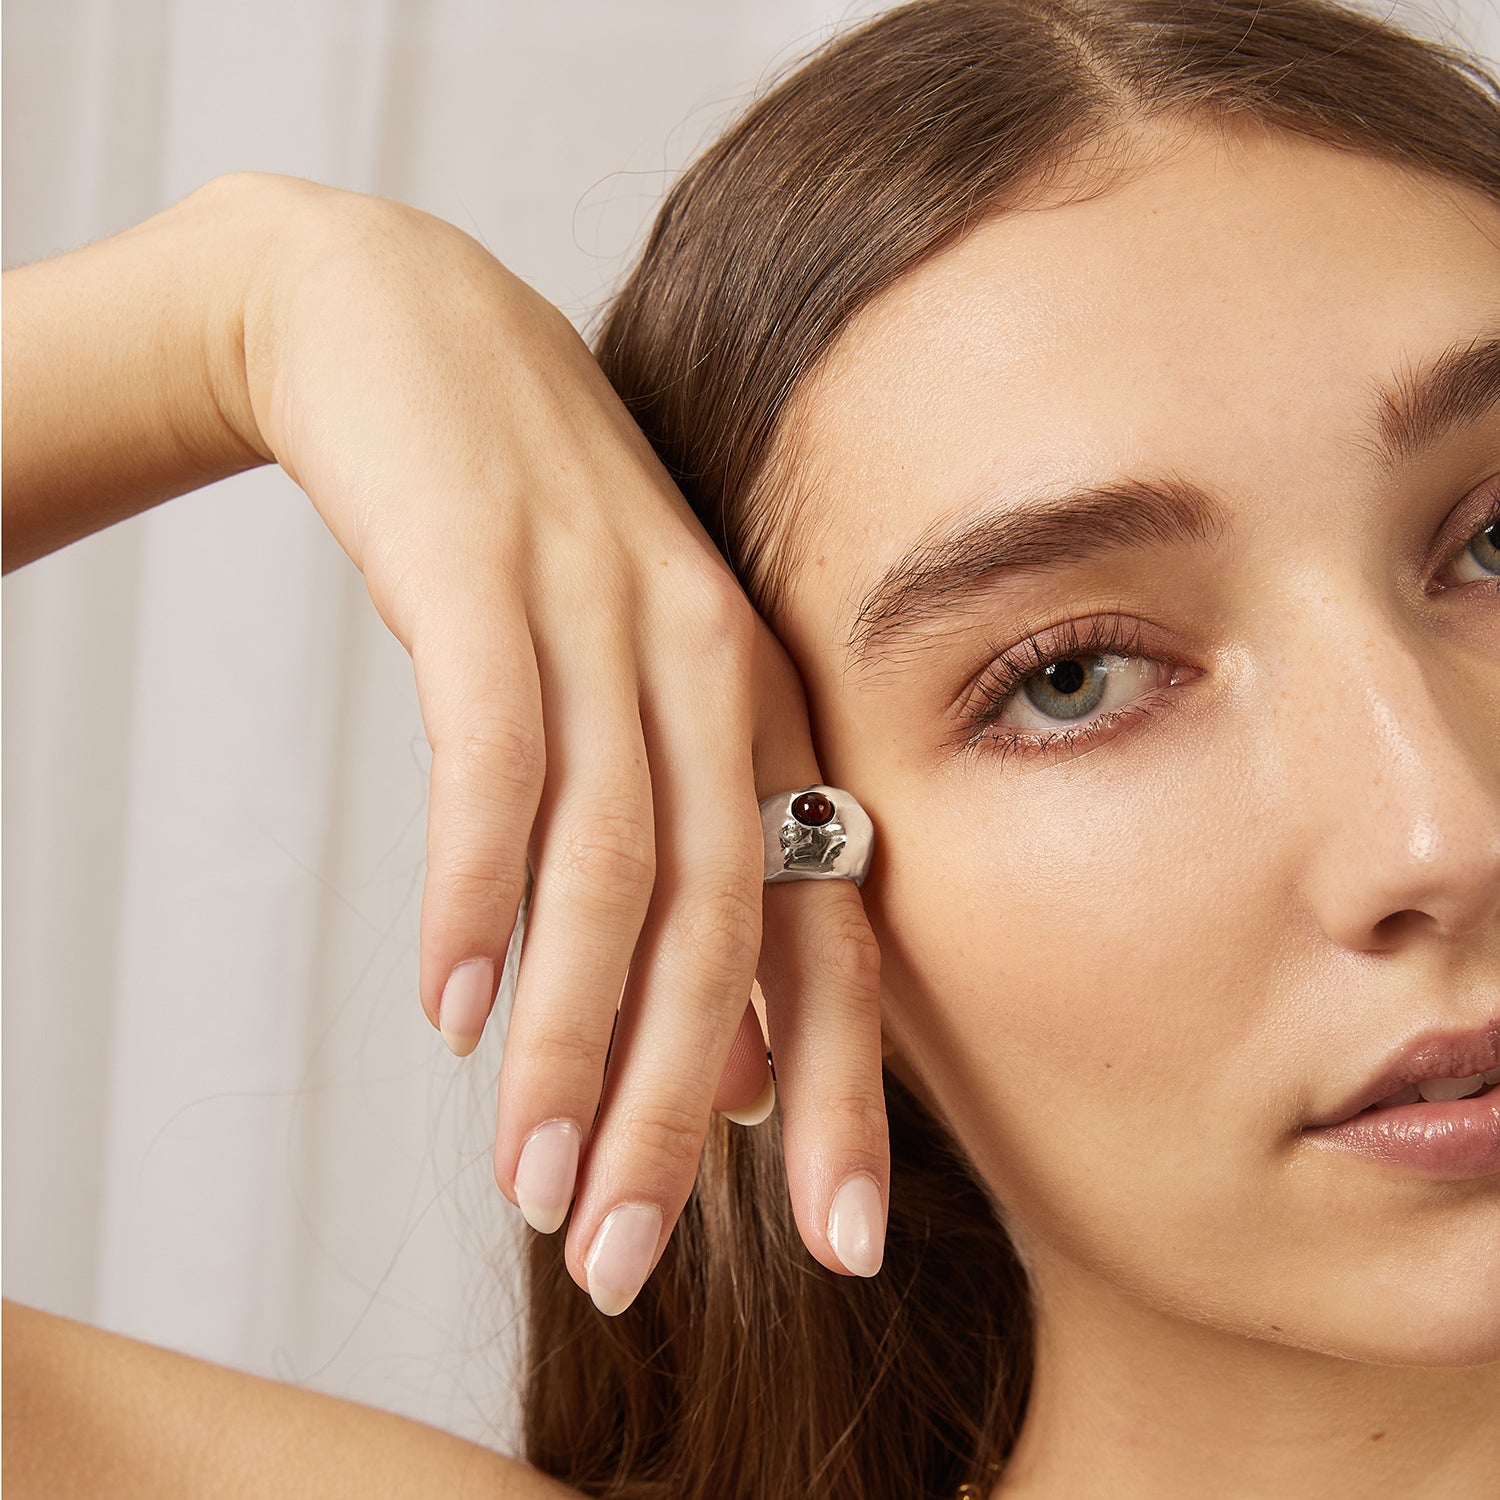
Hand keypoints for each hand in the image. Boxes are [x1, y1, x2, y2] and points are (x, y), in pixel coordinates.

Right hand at [236, 176, 889, 1310]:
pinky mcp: (488, 574)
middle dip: (687, 1110)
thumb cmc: (530, 550)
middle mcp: (712, 669)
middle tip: (633, 1260)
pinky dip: (470, 889)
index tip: (842, 1241)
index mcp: (768, 707)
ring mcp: (605, 615)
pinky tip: (448, 1002)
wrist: (411, 334)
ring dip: (574, 1040)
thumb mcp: (629, 702)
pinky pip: (494, 760)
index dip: (849, 1092)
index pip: (832, 927)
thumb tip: (743, 1069)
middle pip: (727, 925)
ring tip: (534, 1178)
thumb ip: (686, 868)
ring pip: (613, 868)